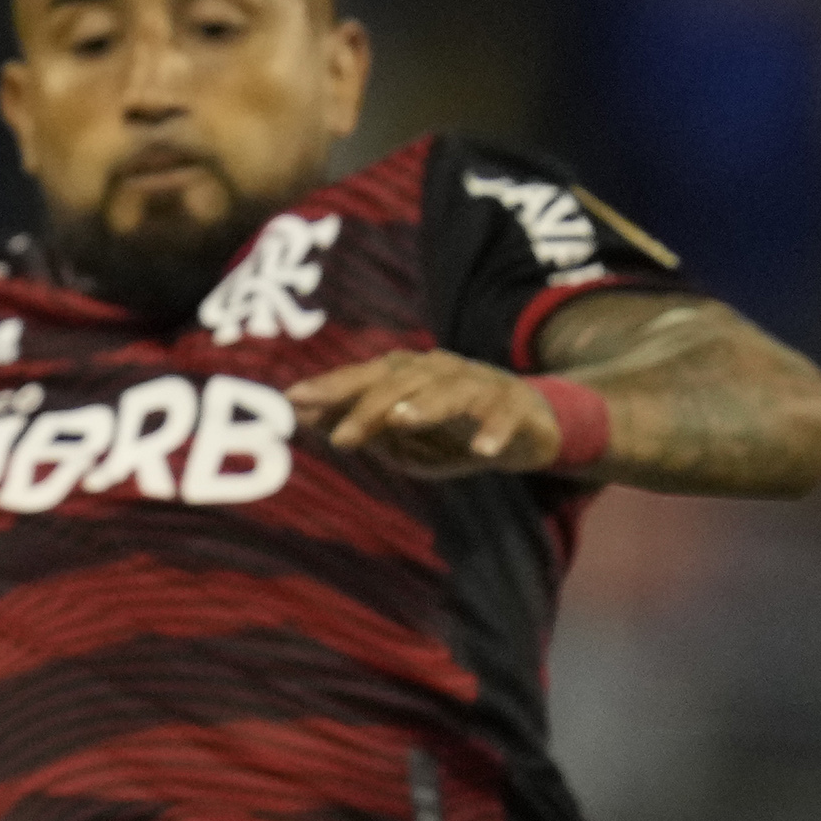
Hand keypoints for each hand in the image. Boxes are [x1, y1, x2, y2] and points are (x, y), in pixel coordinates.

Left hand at [290, 349, 567, 477]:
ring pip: (450, 389)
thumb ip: (360, 426)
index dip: (330, 386)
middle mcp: (440, 370)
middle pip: (400, 380)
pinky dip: (493, 430)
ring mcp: (479, 383)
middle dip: (368, 406)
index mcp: (409, 373)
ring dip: (425, 405)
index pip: (364, 375)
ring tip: (401, 421)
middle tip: (341, 438)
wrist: (527, 427)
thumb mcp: (402, 437)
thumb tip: (303, 420)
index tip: (293, 400)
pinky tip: (481, 450)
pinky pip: (503, 414)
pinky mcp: (516, 404)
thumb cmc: (452, 432)